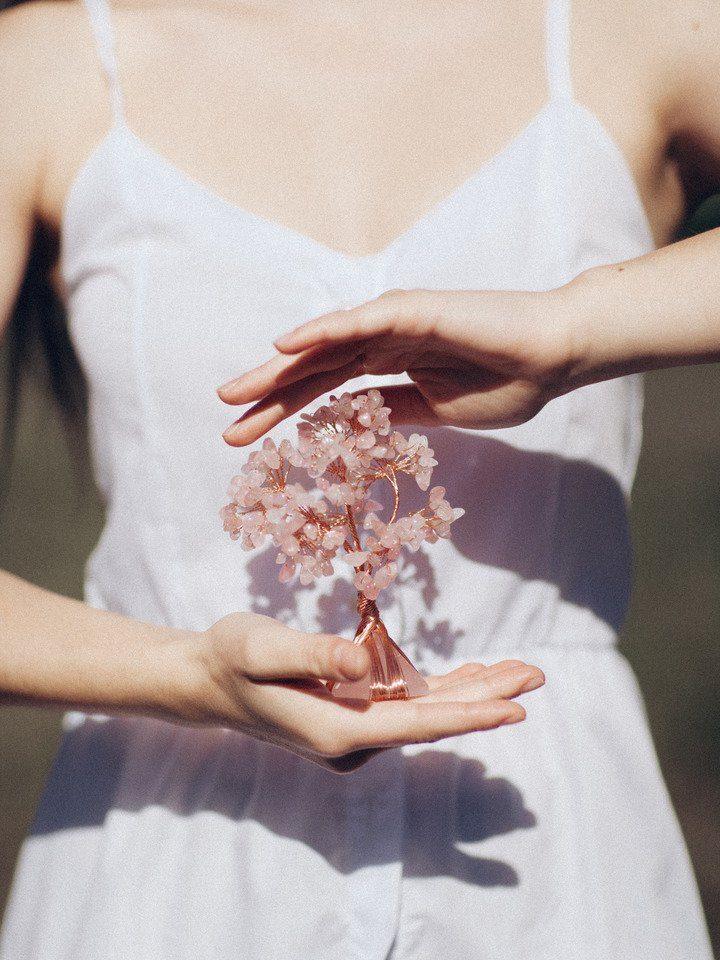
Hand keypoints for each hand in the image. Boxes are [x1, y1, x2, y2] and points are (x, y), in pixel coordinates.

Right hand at [175, 613, 543, 772]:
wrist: (206, 680)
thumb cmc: (229, 658)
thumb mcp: (261, 646)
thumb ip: (311, 654)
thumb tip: (363, 664)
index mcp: (335, 730)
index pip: (415, 724)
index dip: (468, 715)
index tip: (515, 711)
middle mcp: (352, 738)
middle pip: (433, 719)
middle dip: (487, 700)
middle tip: (538, 677)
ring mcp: (355, 728)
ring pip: (427, 711)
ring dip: (473, 692)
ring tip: (521, 670)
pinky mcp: (354, 712)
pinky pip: (410, 703)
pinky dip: (445, 689)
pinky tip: (475, 672)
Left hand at [218, 286, 575, 445]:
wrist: (555, 357)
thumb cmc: (508, 383)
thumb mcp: (437, 412)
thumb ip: (392, 413)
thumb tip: (354, 424)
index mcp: (391, 366)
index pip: (326, 392)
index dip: (285, 414)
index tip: (249, 441)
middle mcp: (385, 340)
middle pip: (314, 370)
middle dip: (269, 398)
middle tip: (226, 426)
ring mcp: (396, 323)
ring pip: (325, 346)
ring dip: (278, 368)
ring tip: (235, 393)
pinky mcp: (413, 311)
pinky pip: (359, 323)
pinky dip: (321, 332)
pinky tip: (285, 346)